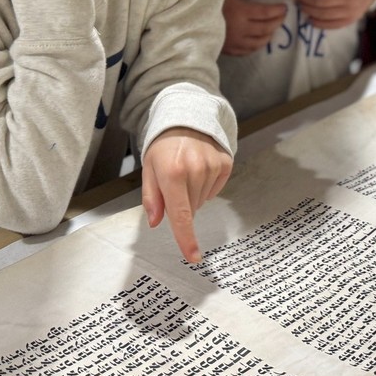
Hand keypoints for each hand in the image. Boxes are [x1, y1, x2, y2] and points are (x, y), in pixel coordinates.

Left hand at [141, 128, 232, 262]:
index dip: (187, 239)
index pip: (181, 215)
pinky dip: (207, 185)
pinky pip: (216, 189)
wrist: (186, 118)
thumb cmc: (164, 146)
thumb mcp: (149, 169)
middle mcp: (195, 169)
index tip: (194, 257)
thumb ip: (151, 197)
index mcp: (172, 173)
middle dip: (182, 203)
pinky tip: (200, 169)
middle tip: (175, 182)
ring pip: (203, 200)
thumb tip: (156, 222)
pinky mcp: (225, 162)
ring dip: (194, 193)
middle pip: (191, 209)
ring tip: (187, 171)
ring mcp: (212, 165)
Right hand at [222, 0, 286, 55]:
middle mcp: (241, 29)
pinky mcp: (229, 49)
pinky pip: (248, 51)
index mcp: (241, 12)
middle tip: (282, 16)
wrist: (189, 16)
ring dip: (270, 34)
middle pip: (266, 28)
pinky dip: (258, 45)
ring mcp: (235, 42)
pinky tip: (260, 39)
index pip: (266, 13)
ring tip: (273, 27)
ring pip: (259, 42)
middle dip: (277, 22)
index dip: (278, 11)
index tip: (284, 7)